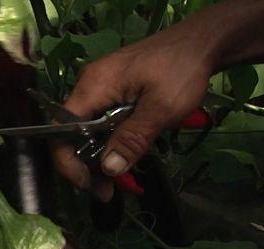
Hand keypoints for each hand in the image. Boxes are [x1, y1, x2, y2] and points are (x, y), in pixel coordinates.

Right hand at [53, 14, 219, 200]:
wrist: (202, 41)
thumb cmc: (181, 69)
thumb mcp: (160, 109)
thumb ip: (132, 139)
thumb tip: (108, 169)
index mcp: (93, 86)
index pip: (61, 128)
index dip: (68, 160)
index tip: (88, 184)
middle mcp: (90, 86)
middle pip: (73, 133)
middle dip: (86, 166)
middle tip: (107, 192)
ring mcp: (102, 88)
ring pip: (88, 131)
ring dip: (100, 158)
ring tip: (119, 182)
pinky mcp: (116, 92)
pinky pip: (103, 123)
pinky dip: (111, 144)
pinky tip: (124, 159)